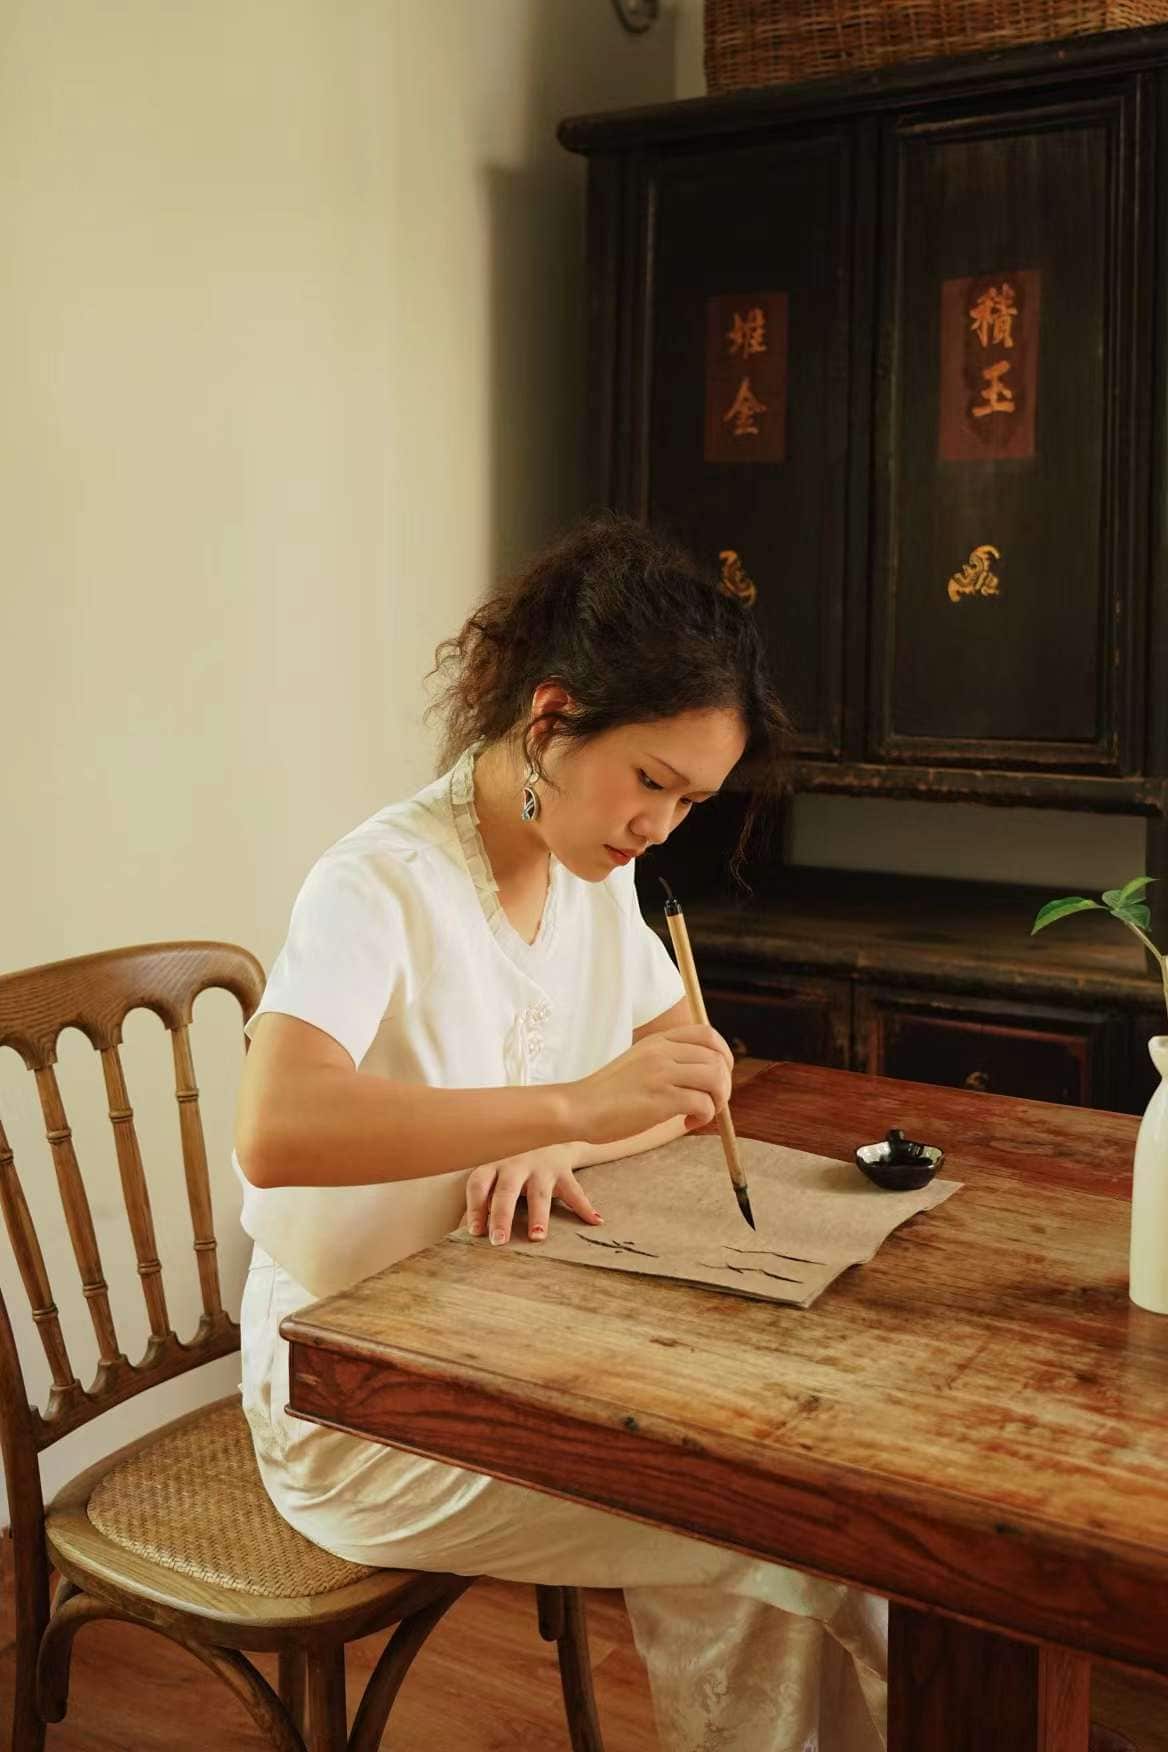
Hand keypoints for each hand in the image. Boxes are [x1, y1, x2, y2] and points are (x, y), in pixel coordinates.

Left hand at [464, 1143, 602, 1245]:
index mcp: (493, 1166)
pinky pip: (574, 1190)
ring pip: (539, 1194)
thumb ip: (480, 1202)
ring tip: (536, 1236)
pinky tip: (595, 1221)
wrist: (547, 1135)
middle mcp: (515, 1165)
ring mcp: (540, 1167)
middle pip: (506, 1191)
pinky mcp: (562, 1170)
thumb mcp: (494, 1176)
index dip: (474, 1206)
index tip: (474, 1232)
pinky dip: (584, 1207)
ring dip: (538, 1216)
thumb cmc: (512, 1166)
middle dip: (502, 1216)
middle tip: (498, 1241)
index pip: (478, 1184)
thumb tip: (459, 1234)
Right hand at [567, 1024, 733, 1145]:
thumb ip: (666, 1061)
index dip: (724, 1055)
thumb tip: (704, 1073)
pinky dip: (704, 1117)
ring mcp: (662, 1073)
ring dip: (718, 1101)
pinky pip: (703, 1104)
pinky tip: (685, 1124)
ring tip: (699, 1114)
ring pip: (716, 1079)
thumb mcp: (638, 1062)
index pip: (708, 1034)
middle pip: (717, 1059)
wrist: (578, 1108)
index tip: (720, 1075)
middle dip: (723, 1085)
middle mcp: (662, 1052)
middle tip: (710, 1103)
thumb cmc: (606, 1094)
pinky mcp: (661, 1099)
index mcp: (657, 1040)